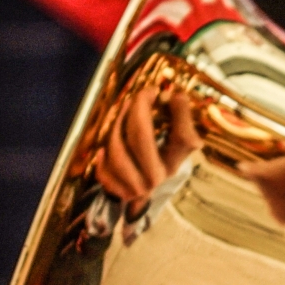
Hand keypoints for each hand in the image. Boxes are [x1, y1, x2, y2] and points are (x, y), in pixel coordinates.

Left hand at [93, 79, 199, 213]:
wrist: (149, 185)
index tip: (159, 92)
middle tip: (138, 96)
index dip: (175, 111)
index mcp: (177, 162)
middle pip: (141, 139)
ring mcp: (137, 188)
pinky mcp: (119, 192)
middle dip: (137, 111)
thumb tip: (173, 95)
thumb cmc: (163, 154)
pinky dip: (102, 160)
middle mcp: (158, 177)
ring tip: (122, 113)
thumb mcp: (176, 137)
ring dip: (116, 128)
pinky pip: (104, 173)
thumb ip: (179, 115)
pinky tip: (103, 150)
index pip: (182, 137)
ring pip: (118, 153)